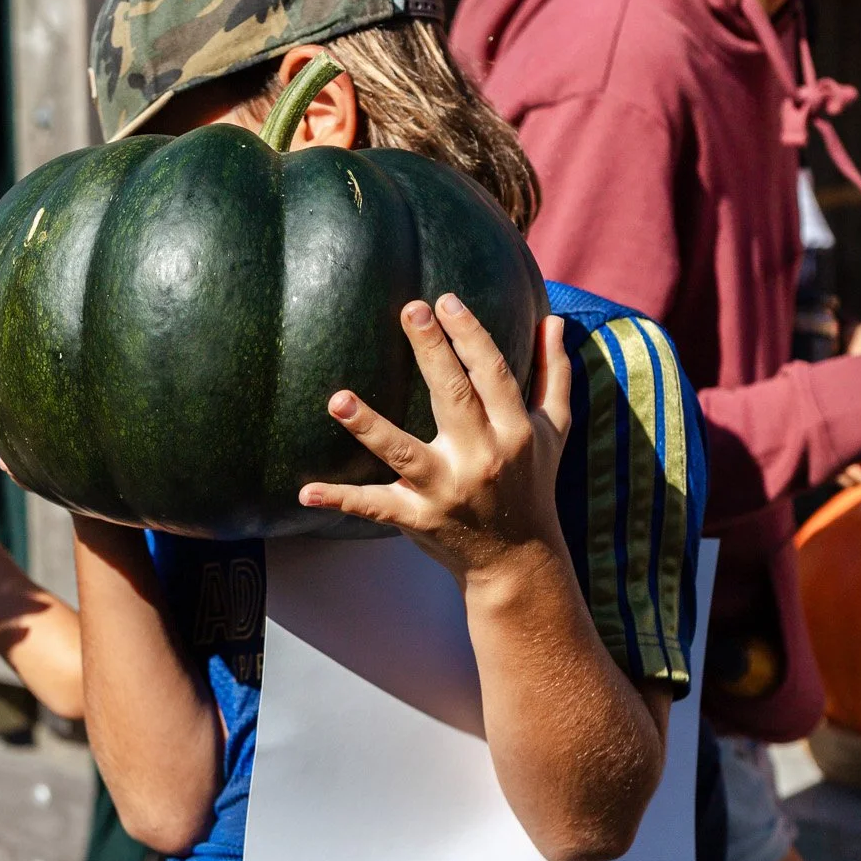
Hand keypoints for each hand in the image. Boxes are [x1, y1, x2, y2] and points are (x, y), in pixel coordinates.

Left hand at [298, 296, 572, 584]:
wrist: (519, 560)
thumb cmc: (532, 482)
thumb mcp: (553, 430)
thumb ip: (554, 374)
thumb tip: (555, 320)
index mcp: (515, 431)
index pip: (493, 374)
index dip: (471, 335)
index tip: (446, 300)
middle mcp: (482, 457)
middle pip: (455, 398)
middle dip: (434, 353)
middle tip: (411, 310)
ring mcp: (447, 491)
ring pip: (406, 453)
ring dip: (370, 427)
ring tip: (337, 400)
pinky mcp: (418, 518)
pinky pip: (376, 506)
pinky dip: (341, 500)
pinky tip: (306, 491)